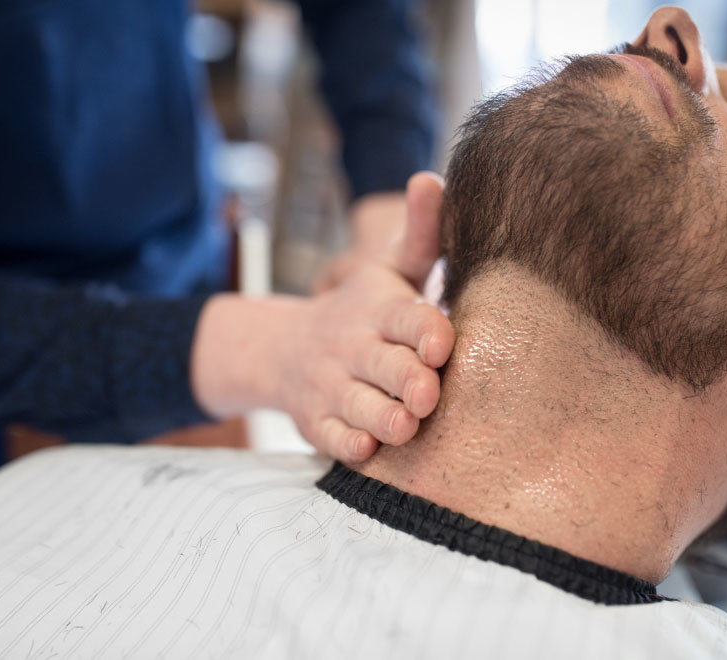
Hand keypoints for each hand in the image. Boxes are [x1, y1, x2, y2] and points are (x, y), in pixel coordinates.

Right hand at [191, 171, 452, 461]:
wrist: (286, 349)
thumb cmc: (364, 310)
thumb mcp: (390, 269)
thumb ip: (422, 233)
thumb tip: (432, 178)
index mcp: (380, 310)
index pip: (405, 318)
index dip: (423, 331)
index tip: (440, 345)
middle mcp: (355, 348)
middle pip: (385, 367)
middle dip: (406, 380)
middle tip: (427, 393)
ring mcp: (332, 387)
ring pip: (360, 407)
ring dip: (383, 418)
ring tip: (405, 426)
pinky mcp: (318, 423)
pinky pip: (331, 438)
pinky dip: (347, 444)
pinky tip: (365, 448)